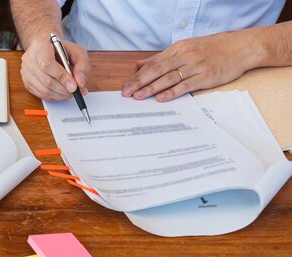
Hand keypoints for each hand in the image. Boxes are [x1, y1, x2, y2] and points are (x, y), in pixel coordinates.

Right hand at [21, 38, 90, 100]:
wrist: (45, 48)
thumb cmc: (60, 49)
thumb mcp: (76, 51)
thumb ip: (82, 65)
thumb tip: (80, 83)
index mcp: (40, 46)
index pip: (47, 64)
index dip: (61, 77)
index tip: (74, 86)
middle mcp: (29, 59)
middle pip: (46, 80)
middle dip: (64, 89)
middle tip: (76, 91)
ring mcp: (26, 72)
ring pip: (44, 90)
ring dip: (60, 95)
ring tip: (71, 92)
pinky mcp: (27, 82)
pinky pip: (41, 95)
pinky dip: (54, 97)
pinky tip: (62, 93)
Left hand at [122, 31, 257, 101]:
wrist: (240, 47)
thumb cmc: (212, 48)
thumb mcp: (185, 47)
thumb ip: (162, 57)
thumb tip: (139, 64)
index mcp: (178, 48)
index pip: (153, 63)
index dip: (137, 75)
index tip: (125, 85)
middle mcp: (185, 56)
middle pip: (157, 70)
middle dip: (139, 82)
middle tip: (126, 92)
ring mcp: (196, 66)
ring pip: (169, 78)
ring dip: (152, 88)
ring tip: (138, 96)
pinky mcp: (206, 76)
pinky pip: (186, 85)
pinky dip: (172, 92)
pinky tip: (161, 98)